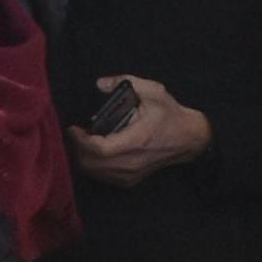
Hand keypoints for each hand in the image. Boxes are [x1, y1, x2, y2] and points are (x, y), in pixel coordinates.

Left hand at [67, 76, 211, 188]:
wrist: (189, 139)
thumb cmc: (171, 116)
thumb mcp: (154, 91)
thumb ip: (126, 82)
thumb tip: (101, 83)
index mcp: (136, 140)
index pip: (99, 148)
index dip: (81, 140)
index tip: (73, 128)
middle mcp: (132, 162)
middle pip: (91, 164)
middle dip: (77, 148)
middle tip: (74, 133)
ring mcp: (131, 174)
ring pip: (94, 173)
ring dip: (83, 158)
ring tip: (81, 142)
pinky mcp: (130, 180)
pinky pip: (103, 178)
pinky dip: (93, 166)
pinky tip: (93, 153)